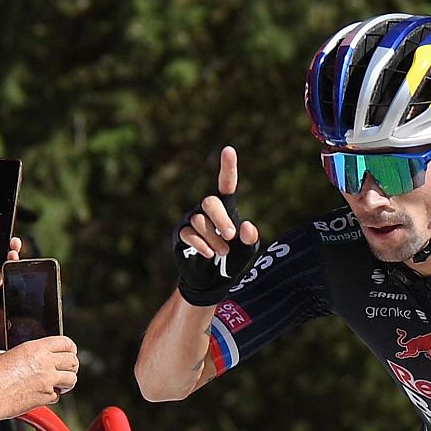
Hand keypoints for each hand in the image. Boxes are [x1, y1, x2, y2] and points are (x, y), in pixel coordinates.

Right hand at [0, 336, 79, 417]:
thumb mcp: (1, 355)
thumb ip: (14, 354)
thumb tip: (9, 357)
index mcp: (36, 348)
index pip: (66, 343)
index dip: (70, 348)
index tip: (69, 352)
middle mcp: (46, 363)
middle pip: (73, 361)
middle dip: (72, 365)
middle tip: (66, 369)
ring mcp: (48, 381)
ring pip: (72, 379)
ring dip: (67, 381)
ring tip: (60, 383)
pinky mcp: (45, 397)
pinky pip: (57, 396)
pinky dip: (53, 396)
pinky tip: (43, 394)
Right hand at [174, 146, 259, 305]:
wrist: (212, 280)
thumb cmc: (233, 259)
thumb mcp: (247, 251)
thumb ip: (250, 238)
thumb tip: (246, 225)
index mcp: (225, 207)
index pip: (226, 184)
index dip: (227, 167)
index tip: (229, 150)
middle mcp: (207, 209)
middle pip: (210, 202)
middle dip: (221, 218)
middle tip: (231, 236)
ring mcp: (192, 220)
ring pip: (200, 221)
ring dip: (214, 238)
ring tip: (222, 252)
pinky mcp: (181, 234)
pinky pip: (189, 234)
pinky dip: (202, 245)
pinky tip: (210, 254)